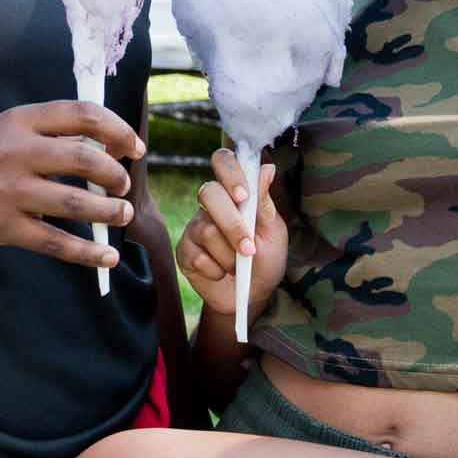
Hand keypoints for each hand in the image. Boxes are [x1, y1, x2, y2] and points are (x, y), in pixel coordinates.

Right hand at [0, 100, 142, 273]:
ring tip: (121, 213)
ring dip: (110, 211)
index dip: (117, 129)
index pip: (82, 114)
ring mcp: (9, 191)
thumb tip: (112, 147)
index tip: (134, 147)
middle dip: (115, 174)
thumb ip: (55, 132)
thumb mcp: (11, 127)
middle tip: (122, 185)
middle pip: (84, 158)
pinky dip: (88, 253)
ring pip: (76, 202)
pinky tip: (108, 256)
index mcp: (21, 120)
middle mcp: (15, 152)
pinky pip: (56, 243)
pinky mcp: (4, 227)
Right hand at [175, 146, 289, 322]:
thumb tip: (267, 168)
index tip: (243, 197)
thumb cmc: (265, 258)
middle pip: (208, 193)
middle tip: (249, 248)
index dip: (229, 173)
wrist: (250, 295)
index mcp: (234, 192)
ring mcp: (195, 227)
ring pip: (207, 230)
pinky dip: (216, 270)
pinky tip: (221, 273)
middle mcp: (210, 205)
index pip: (223, 162)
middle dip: (232, 224)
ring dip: (230, 255)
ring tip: (239, 266)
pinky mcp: (184, 251)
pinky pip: (197, 256)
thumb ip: (264, 202)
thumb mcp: (273, 232)